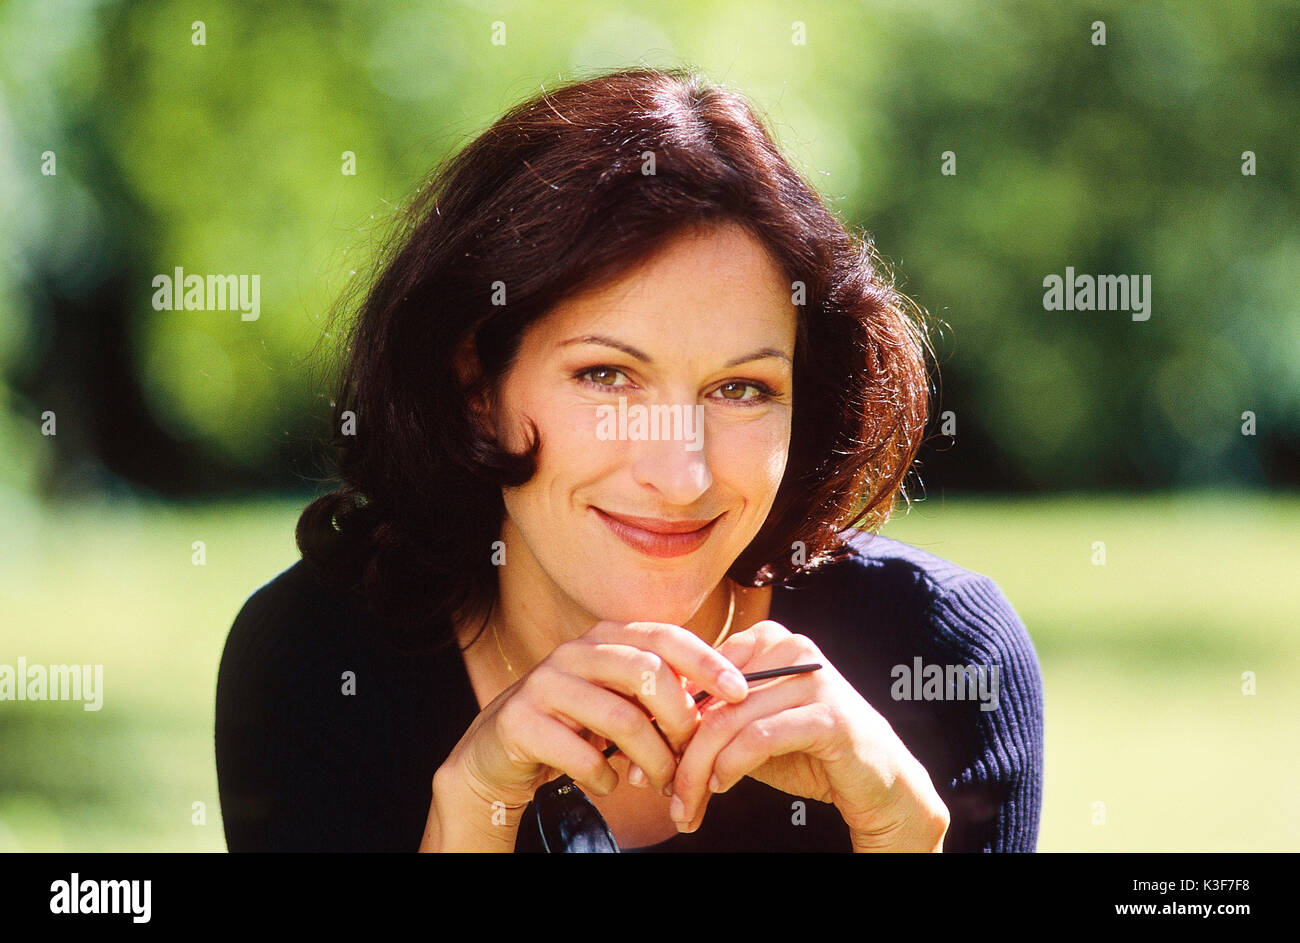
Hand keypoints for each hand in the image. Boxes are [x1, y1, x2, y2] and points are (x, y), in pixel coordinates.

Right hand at [430, 619, 749, 843]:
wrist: (498, 752)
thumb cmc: (574, 726)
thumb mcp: (619, 701)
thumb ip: (660, 692)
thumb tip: (724, 700)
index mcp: (604, 639)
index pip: (665, 636)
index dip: (707, 661)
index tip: (740, 691)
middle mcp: (574, 652)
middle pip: (647, 673)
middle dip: (680, 720)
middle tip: (691, 757)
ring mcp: (545, 683)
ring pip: (621, 718)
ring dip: (652, 760)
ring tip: (658, 783)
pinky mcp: (521, 722)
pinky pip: (583, 755)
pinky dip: (606, 778)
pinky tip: (609, 784)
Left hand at [667, 620, 950, 850]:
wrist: (876, 781)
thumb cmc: (806, 751)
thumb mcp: (747, 729)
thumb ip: (708, 719)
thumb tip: (642, 731)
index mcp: (765, 638)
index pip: (696, 674)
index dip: (664, 718)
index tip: (646, 760)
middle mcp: (789, 646)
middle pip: (709, 701)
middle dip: (678, 753)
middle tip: (662, 793)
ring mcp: (812, 677)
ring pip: (729, 722)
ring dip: (699, 770)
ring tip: (686, 803)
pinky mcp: (829, 714)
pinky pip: (760, 737)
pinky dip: (731, 765)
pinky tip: (721, 787)